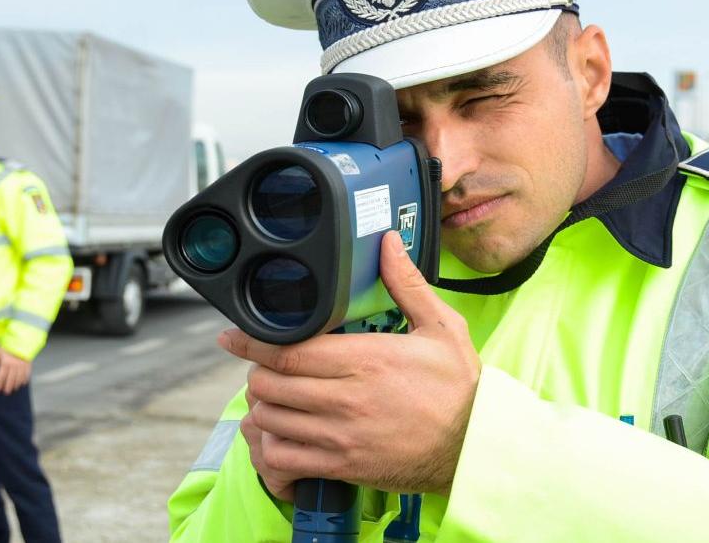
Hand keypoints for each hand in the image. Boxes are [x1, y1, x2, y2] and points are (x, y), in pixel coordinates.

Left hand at [0, 345, 31, 393]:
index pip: (1, 376)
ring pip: (18, 378)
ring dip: (15, 384)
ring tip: (13, 389)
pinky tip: (23, 383)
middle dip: (7, 386)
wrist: (22, 337)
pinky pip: (26, 373)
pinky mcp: (28, 363)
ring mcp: (21, 365)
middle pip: (10, 379)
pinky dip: (24, 379)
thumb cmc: (7, 344)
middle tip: (6, 392)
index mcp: (5, 362)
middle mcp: (13, 365)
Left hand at [222, 230, 480, 499]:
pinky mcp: (342, 466)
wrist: (475, 447)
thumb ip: (407, 284)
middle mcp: (347, 397)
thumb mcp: (442, 327)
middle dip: (258, 373)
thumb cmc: (460, 388)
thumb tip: (387, 242)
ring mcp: (342, 435)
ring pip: (270, 420)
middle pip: (270, 384)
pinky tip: (282, 436)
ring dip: (263, 407)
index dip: (252, 342)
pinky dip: (272, 446)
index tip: (233, 337)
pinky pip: (284, 459)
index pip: (289, 350)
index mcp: (367, 358)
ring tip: (273, 398)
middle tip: (265, 367)